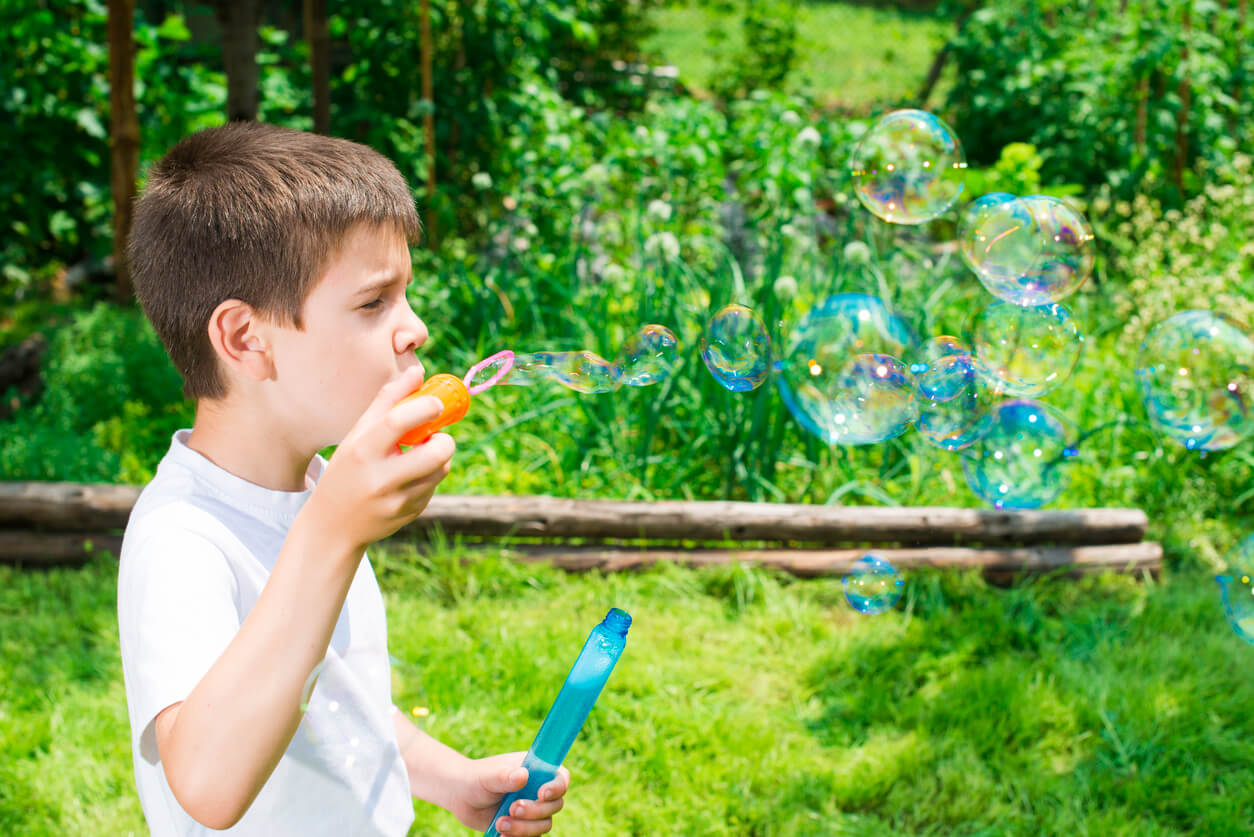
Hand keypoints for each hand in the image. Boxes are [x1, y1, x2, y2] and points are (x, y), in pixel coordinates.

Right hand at [306, 365, 454, 552]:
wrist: (333, 526)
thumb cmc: (347, 470)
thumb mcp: (357, 435)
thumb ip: (387, 402)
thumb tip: (417, 372)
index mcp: (362, 451)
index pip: (399, 421)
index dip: (426, 407)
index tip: (436, 402)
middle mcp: (380, 478)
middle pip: (436, 452)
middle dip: (445, 438)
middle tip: (436, 434)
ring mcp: (397, 500)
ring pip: (441, 469)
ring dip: (439, 456)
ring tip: (418, 454)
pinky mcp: (410, 514)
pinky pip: (434, 486)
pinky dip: (429, 476)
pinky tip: (408, 478)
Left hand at [447, 752, 570, 835]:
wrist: (461, 797)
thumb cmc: (476, 779)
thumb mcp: (488, 776)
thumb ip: (504, 776)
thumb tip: (523, 776)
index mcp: (536, 770)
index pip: (560, 778)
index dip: (557, 787)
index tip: (541, 794)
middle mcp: (538, 790)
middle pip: (554, 805)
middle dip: (535, 811)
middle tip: (512, 809)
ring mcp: (532, 810)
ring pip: (544, 824)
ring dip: (524, 828)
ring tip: (500, 823)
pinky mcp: (523, 827)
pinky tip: (501, 834)